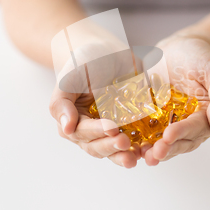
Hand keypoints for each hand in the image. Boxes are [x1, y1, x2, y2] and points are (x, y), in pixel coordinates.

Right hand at [49, 40, 140, 167]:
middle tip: (124, 142)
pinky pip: (135, 142)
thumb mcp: (70, 78)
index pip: (83, 132)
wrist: (108, 52)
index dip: (96, 132)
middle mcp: (92, 132)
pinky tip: (147, 150)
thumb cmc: (85, 63)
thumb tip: (67, 129)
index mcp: (75, 122)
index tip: (111, 128)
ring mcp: (112, 132)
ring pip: (115, 151)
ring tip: (135, 157)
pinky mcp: (131, 128)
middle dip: (111, 146)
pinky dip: (141, 148)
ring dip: (124, 156)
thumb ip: (62, 103)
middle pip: (98, 147)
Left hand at [142, 33, 209, 164]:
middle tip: (154, 153)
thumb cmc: (203, 57)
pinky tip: (128, 144)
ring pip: (163, 141)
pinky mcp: (153, 117)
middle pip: (180, 141)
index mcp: (207, 115)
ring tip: (142, 156)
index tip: (169, 136)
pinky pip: (146, 131)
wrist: (182, 46)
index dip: (183, 132)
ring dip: (153, 150)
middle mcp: (189, 123)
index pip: (196, 127)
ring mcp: (170, 122)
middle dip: (167, 148)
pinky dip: (138, 139)